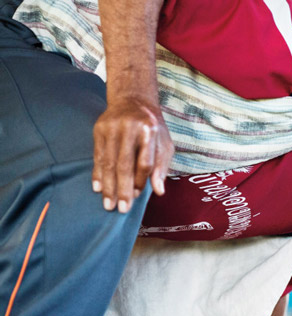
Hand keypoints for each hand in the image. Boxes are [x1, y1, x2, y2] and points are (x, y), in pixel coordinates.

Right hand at [92, 96, 172, 212]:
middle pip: (124, 164)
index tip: (136, 196)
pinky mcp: (98, 129)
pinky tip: (98, 188)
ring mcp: (111, 128)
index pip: (144, 162)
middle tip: (121, 208)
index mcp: (149, 131)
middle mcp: (129, 128)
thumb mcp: (164, 144)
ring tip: (108, 204)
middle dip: (122, 189)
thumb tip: (159, 191)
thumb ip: (162, 167)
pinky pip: (97, 156)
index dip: (140, 180)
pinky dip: (98, 174)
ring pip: (108, 162)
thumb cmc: (153, 128)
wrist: (133, 101)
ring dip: (108, 186)